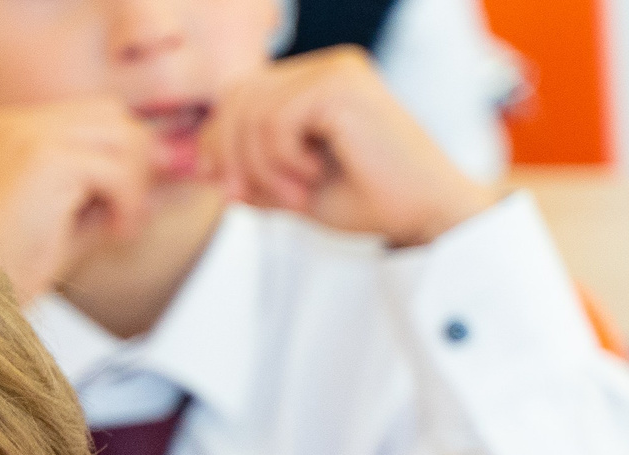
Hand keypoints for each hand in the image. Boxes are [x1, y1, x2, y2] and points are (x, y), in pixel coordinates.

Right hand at [0, 98, 158, 302]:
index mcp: (17, 130)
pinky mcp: (43, 159)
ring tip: (119, 227)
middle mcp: (19, 123)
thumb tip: (172, 170)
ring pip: (120, 137)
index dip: (129, 151)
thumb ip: (117, 190)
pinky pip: (114, 168)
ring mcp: (29, 135)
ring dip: (134, 186)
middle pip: (112, 115)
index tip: (144, 194)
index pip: (96, 115)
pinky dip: (127, 201)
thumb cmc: (15, 266)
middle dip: (138, 162)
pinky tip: (114, 232)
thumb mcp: (76, 218)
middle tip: (135, 212)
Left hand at [202, 47, 496, 245]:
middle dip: (229, 154)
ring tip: (293, 197)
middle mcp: (326, 67)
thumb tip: (201, 166)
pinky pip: (277, 121)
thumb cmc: (372, 202)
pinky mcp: (341, 86)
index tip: (225, 189)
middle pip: (238, 96)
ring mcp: (335, 70)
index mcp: (317, 84)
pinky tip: (311, 180)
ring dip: (260, 166)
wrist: (426, 213)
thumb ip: (253, 173)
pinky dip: (281, 161)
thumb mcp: (294, 190)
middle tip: (244, 199)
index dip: (219, 140)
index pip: (242, 95)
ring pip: (253, 110)